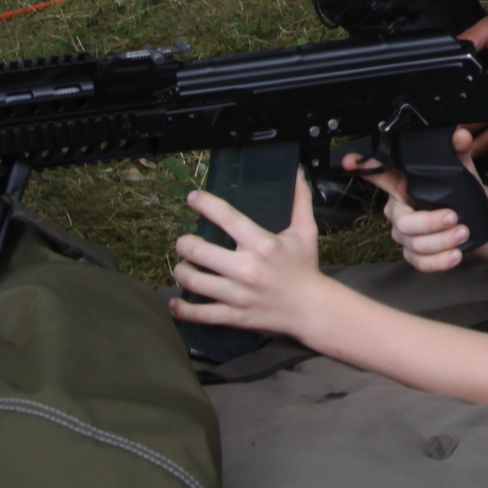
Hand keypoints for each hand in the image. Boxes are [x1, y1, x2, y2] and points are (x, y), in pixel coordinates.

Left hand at [169, 171, 330, 337]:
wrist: (311, 309)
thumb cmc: (305, 267)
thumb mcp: (306, 231)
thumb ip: (300, 200)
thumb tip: (297, 171)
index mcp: (263, 244)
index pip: (227, 217)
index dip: (205, 204)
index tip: (192, 198)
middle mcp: (248, 268)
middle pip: (199, 251)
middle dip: (184, 243)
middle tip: (184, 242)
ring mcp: (238, 294)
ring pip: (194, 281)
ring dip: (181, 271)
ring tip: (183, 266)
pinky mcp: (234, 315)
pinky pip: (200, 313)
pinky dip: (182, 309)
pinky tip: (176, 303)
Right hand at [345, 126, 487, 272]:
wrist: (472, 218)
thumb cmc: (459, 191)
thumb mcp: (460, 168)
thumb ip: (457, 151)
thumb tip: (460, 136)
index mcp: (403, 186)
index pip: (380, 174)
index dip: (364, 167)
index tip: (349, 161)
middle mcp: (399, 211)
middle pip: (403, 222)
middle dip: (429, 222)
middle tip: (453, 217)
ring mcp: (405, 236)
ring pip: (414, 244)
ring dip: (441, 241)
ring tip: (463, 233)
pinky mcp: (415, 255)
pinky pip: (420, 263)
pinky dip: (438, 262)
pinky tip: (455, 255)